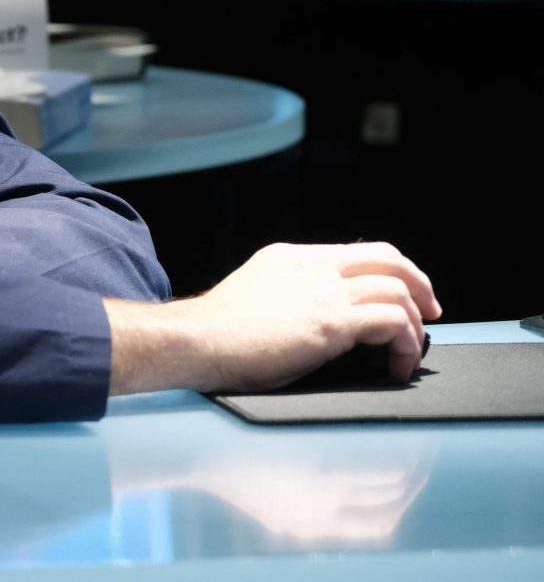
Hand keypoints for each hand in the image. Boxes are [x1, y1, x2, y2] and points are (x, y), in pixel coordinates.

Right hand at [105, 241, 441, 393]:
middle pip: (387, 259)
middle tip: (429, 314)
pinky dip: (406, 344)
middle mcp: (310, 267)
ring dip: (415, 324)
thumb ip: (285, 300)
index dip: (389, 274)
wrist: (191, 341)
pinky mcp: (329, 321)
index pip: (356, 254)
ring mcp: (321, 291)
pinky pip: (393, 321)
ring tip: (410, 352)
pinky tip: (396, 366)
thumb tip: (312, 326)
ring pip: (398, 289)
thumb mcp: (253, 300)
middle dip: (418, 285)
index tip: (403, 298)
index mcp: (290, 259)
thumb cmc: (212, 335)